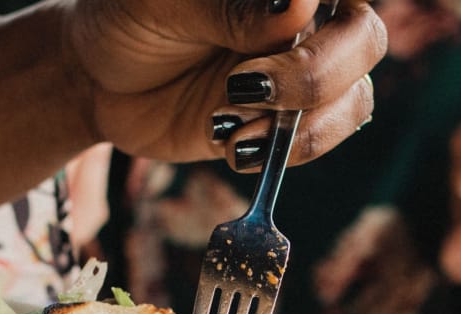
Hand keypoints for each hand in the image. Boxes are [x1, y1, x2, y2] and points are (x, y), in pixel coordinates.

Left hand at [65, 0, 383, 168]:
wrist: (97, 78)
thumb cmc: (125, 16)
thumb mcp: (161, 2)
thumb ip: (229, 6)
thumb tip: (298, 2)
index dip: (335, 6)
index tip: (293, 18)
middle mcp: (309, 17)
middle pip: (363, 40)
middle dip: (312, 73)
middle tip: (242, 86)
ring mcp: (303, 70)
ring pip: (353, 97)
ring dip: (298, 123)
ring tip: (226, 121)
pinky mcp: (286, 122)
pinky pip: (320, 140)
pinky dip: (283, 151)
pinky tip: (231, 145)